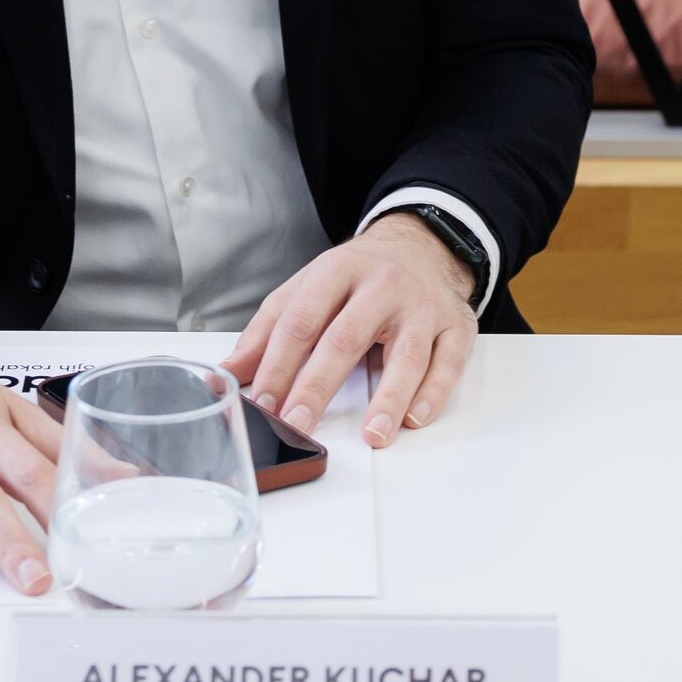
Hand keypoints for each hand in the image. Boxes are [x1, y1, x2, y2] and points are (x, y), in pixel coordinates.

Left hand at [223, 215, 478, 450]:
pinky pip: (449, 361)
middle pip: (346, 338)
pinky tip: (415, 418)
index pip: (301, 320)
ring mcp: (423, 305)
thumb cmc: (358, 277)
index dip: (278, 364)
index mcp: (337, 270)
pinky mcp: (456, 325)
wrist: (422, 247)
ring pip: (407, 354)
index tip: (263, 403)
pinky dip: (434, 392)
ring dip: (389, 398)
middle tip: (298, 423)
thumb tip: (225, 376)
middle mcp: (382, 284)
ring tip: (373, 434)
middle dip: (318, 385)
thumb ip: (267, 331)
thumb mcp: (307, 288)